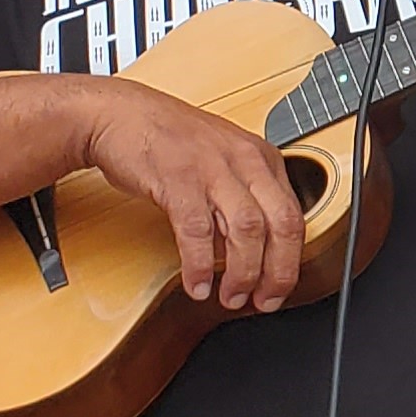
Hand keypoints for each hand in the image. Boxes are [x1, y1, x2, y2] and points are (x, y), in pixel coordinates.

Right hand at [79, 79, 304, 312]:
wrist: (121, 115)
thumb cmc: (170, 140)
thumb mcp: (224, 160)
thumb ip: (245, 198)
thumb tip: (257, 253)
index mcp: (261, 157)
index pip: (294, 215)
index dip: (290, 261)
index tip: (278, 288)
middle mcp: (244, 160)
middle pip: (281, 225)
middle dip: (277, 273)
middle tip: (263, 301)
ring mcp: (212, 168)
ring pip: (247, 230)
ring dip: (242, 273)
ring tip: (230, 297)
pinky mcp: (179, 178)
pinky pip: (198, 231)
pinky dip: (200, 264)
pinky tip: (196, 283)